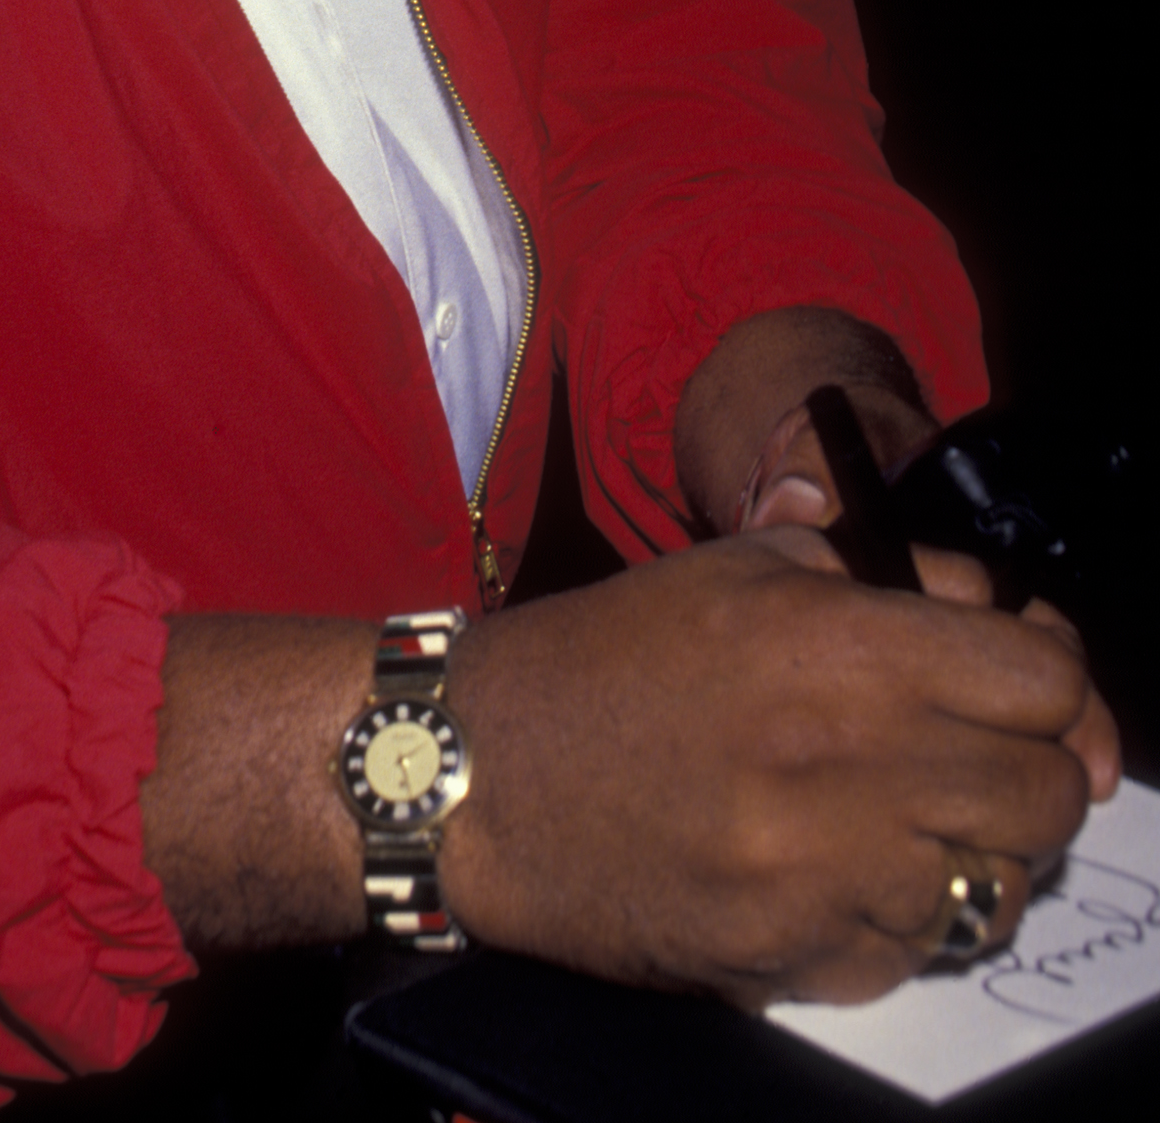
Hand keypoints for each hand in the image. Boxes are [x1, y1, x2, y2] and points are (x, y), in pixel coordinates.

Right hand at [436, 528, 1112, 1006]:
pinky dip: (892, 916)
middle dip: (1031, 771)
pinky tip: (830, 868)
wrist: (479, 773)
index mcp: (837, 646)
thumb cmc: (609, 656)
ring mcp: (821, 876)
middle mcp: (843, 763)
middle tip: (974, 755)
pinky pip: (911, 952)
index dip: (1051, 679)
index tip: (1025, 684)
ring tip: (896, 814)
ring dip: (964, 851)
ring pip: (992, 888)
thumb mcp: (743, 569)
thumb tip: (1006, 622)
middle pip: (1047, 796)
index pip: (1044, 683)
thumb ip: (891, 581)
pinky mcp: (790, 959)